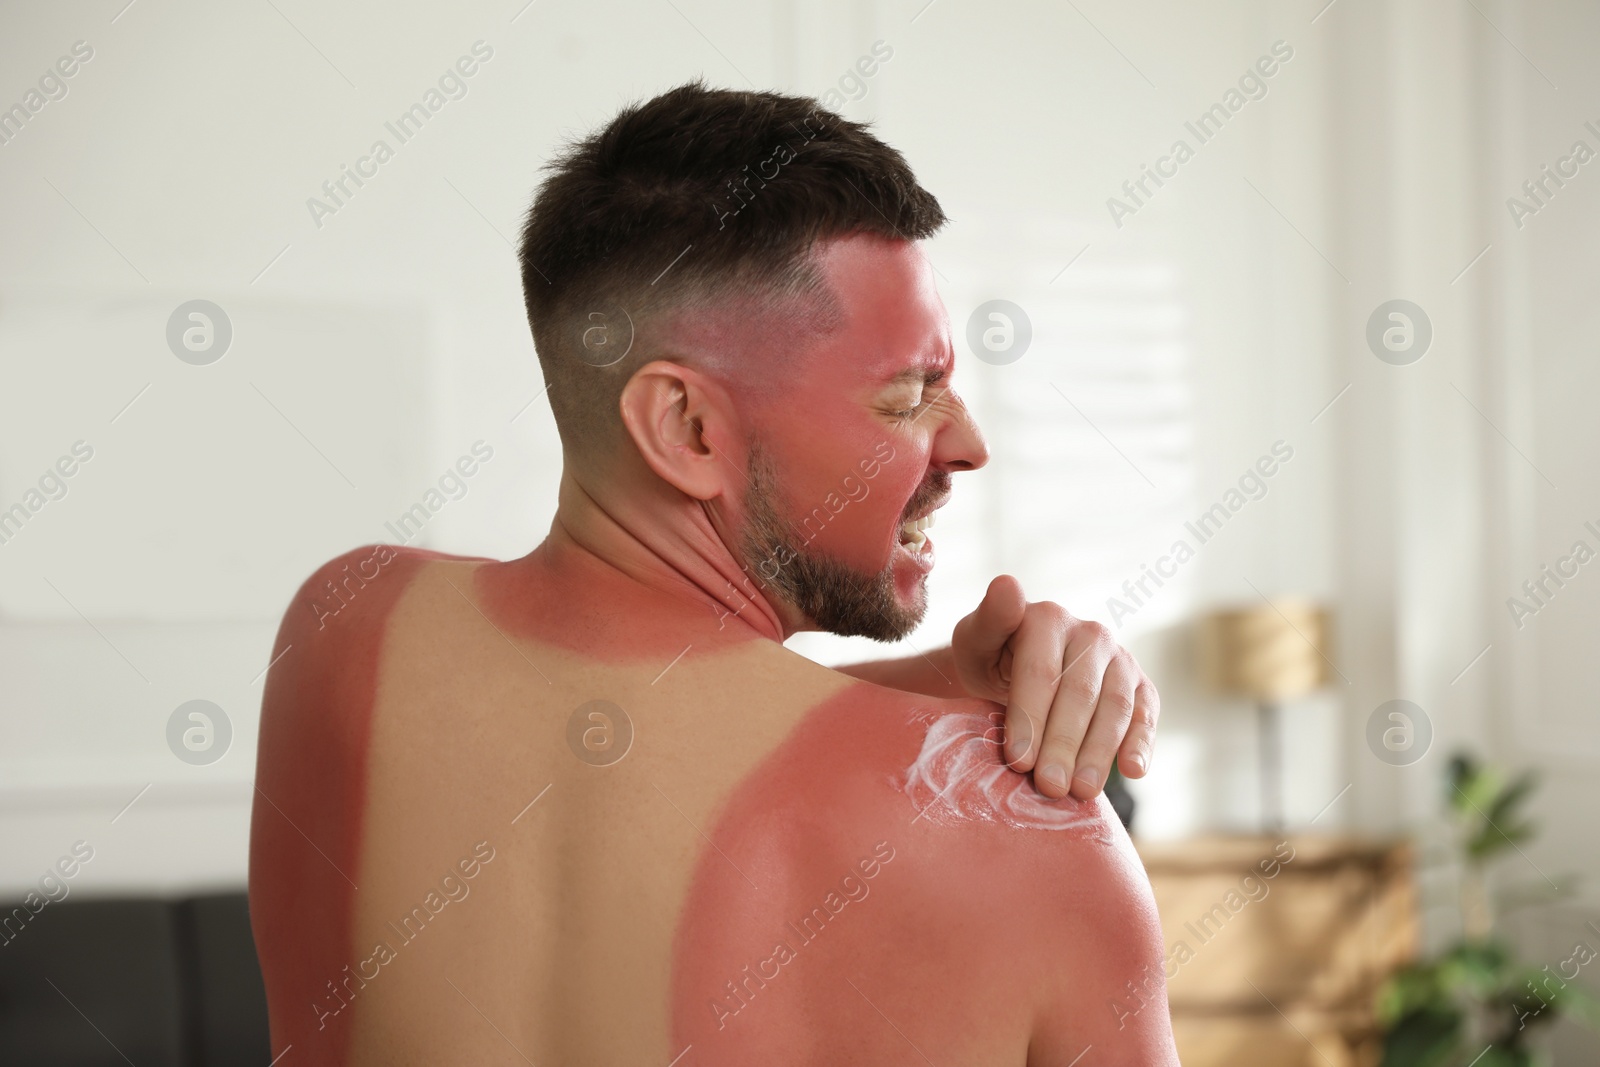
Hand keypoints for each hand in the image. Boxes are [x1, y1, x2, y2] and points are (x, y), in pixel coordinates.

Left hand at [950, 575, 1158, 799]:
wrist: (1015, 671)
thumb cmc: (990, 659)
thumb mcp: (975, 641)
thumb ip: (988, 618)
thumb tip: (1007, 584)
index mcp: (1048, 617)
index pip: (1041, 671)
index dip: (1029, 718)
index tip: (1017, 760)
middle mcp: (1090, 633)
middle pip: (1079, 694)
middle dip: (1062, 745)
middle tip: (1048, 787)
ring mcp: (1119, 658)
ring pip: (1114, 707)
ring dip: (1098, 753)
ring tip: (1079, 792)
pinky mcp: (1140, 685)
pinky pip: (1146, 713)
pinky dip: (1142, 742)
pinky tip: (1132, 771)